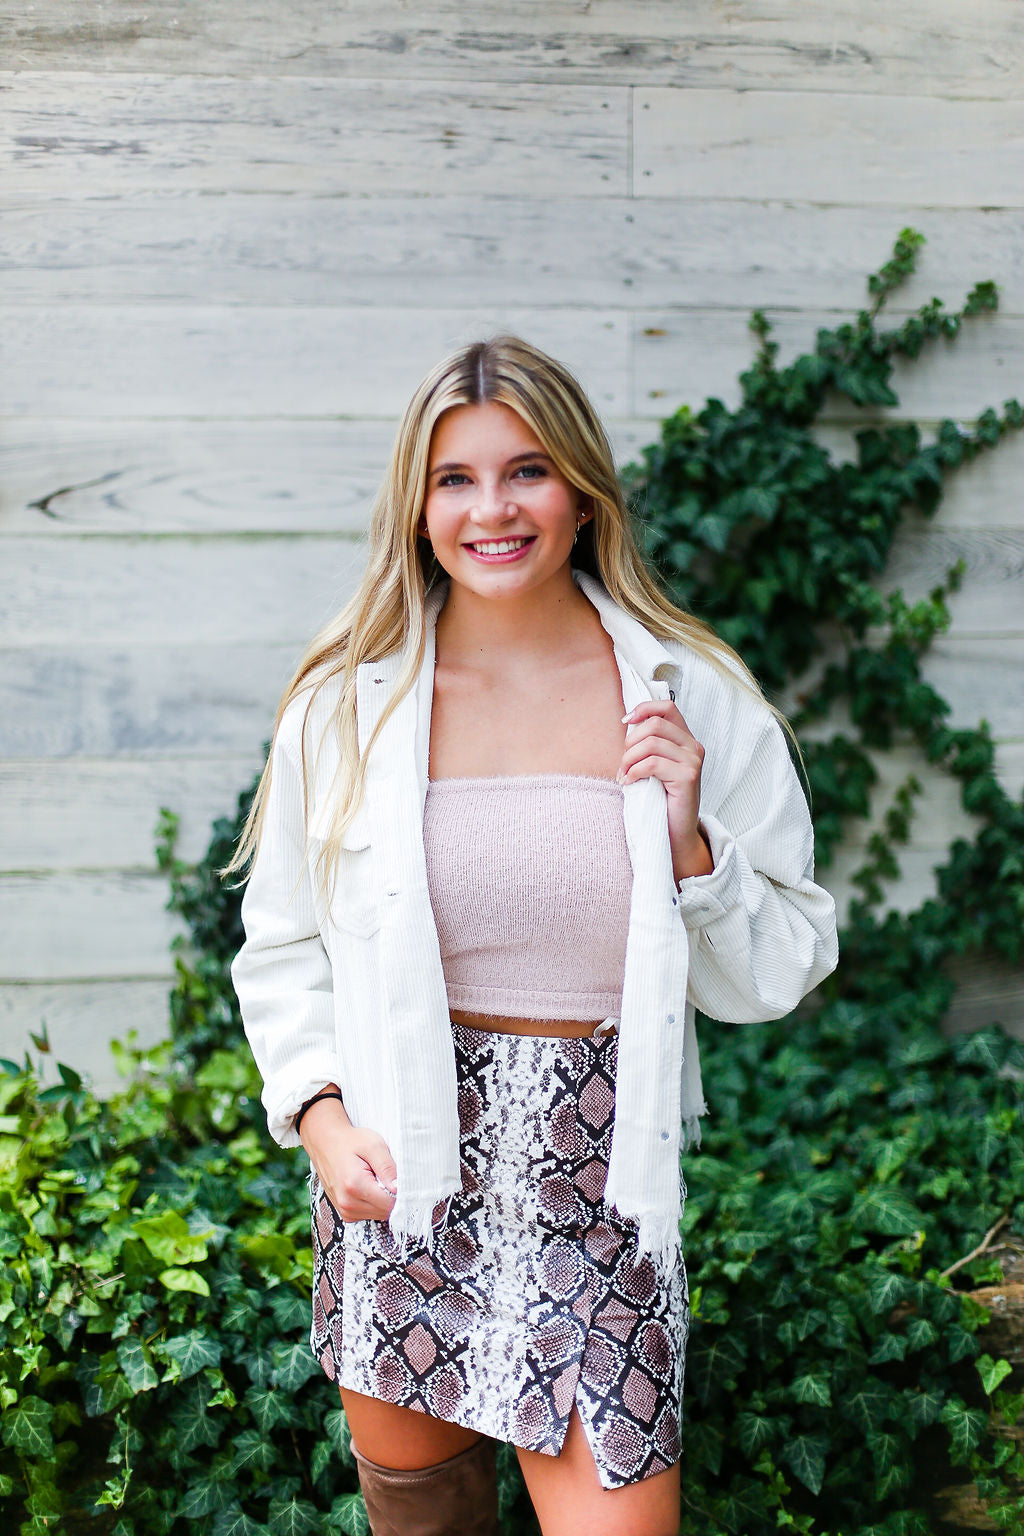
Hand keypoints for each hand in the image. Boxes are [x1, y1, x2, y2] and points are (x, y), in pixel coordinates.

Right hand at [299, 1092, 397, 1221]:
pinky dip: (374, 1203)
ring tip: (375, 1178)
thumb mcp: (374, 1145)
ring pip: (378, 1215)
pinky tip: (369, 1186)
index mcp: (355, 1186)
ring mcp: (344, 1210)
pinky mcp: (345, 1213)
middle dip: (392, 1196)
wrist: (325, 1143)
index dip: (401, 1193)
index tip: (401, 1179)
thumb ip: (387, 1168)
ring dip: (382, 1200)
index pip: (390, 1204)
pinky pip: (369, 1214)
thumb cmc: (351, 1141)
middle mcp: (347, 1203)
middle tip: (386, 1175)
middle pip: (385, 1212)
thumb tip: (399, 1189)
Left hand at [617, 699, 713, 881]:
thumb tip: (627, 722)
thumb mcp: (653, 765)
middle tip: (623, 763)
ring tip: (624, 775)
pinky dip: (634, 772)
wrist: (673, 834)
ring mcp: (693, 761)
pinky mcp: (688, 777)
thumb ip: (648, 744)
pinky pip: (652, 763)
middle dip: (631, 742)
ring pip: (651, 743)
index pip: (667, 707)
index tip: (625, 721)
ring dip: (629, 759)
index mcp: (686, 739)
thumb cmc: (659, 799)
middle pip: (655, 724)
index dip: (644, 709)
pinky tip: (629, 782)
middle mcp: (693, 747)